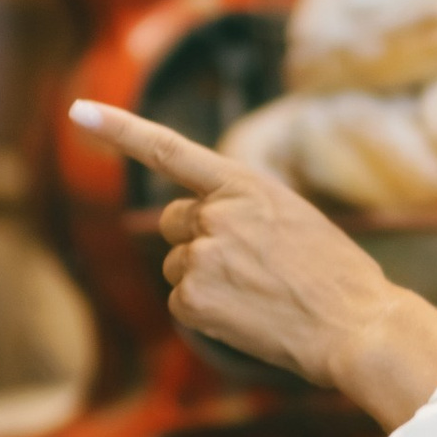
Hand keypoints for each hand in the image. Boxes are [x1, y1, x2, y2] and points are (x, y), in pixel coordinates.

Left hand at [69, 101, 436, 430]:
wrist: (358, 325)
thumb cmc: (336, 275)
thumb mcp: (293, 217)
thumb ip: (243, 208)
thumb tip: (200, 228)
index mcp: (246, 184)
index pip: (170, 149)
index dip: (119, 129)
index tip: (78, 111)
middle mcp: (217, 213)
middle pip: (174, 222)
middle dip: (196, 240)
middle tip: (248, 266)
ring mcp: (203, 256)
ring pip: (178, 266)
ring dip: (206, 281)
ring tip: (259, 295)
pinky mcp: (194, 299)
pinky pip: (181, 303)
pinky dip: (205, 314)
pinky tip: (247, 318)